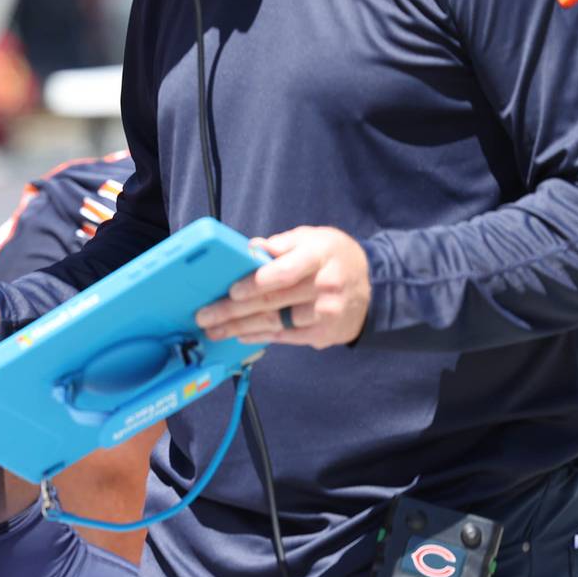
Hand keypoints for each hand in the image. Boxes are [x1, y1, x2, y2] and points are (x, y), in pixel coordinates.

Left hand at [195, 226, 369, 348]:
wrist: (372, 288)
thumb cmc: (333, 257)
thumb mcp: (312, 238)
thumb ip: (281, 244)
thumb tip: (251, 248)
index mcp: (319, 256)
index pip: (285, 272)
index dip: (255, 283)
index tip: (230, 291)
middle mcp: (325, 286)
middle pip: (273, 301)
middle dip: (233, 310)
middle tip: (205, 315)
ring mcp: (325, 313)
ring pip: (275, 323)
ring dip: (240, 328)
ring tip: (213, 330)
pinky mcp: (323, 334)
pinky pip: (285, 337)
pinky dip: (259, 337)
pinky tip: (239, 336)